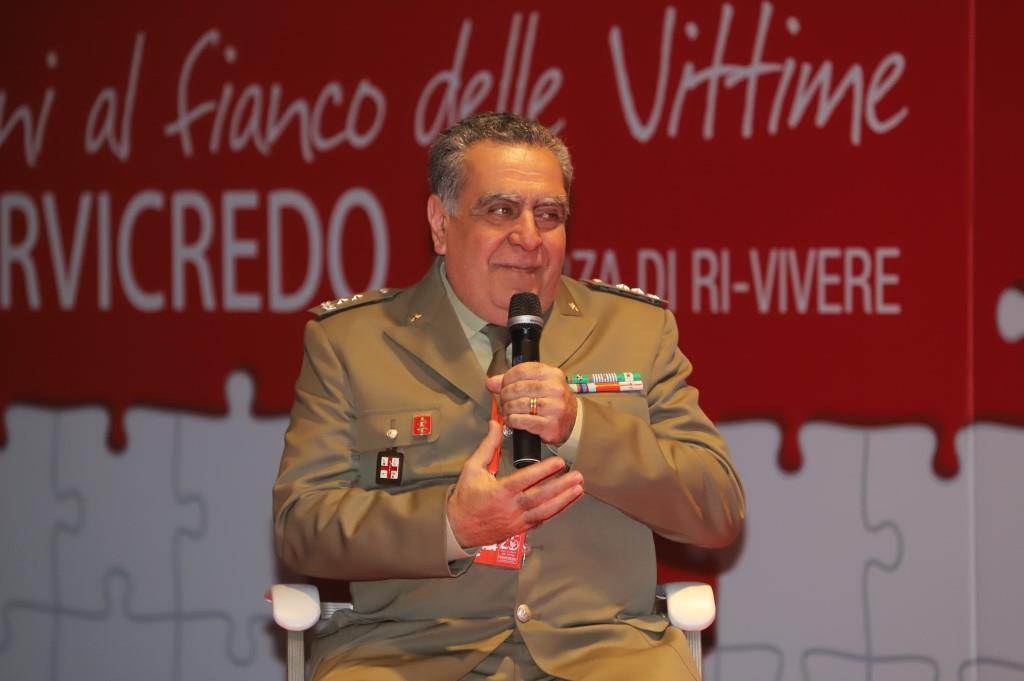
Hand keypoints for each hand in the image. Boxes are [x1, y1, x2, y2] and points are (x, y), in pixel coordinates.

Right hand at [447, 421, 583, 547]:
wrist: (458, 528)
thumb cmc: (465, 498)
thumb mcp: (472, 468)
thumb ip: (487, 446)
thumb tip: (495, 424)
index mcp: (500, 491)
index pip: (526, 478)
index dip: (545, 470)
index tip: (559, 462)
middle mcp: (511, 507)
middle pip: (541, 496)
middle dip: (561, 486)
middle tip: (577, 476)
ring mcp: (517, 521)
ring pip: (545, 511)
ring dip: (564, 500)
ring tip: (578, 490)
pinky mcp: (519, 529)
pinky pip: (541, 520)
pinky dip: (555, 511)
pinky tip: (566, 503)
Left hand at [486, 362, 577, 444]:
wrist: (572, 421)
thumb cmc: (552, 401)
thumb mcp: (538, 384)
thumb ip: (514, 381)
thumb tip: (491, 382)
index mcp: (552, 374)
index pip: (522, 370)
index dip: (507, 378)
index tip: (503, 385)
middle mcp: (555, 389)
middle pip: (518, 388)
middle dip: (505, 395)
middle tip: (503, 400)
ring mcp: (554, 407)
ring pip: (518, 404)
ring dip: (507, 409)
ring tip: (507, 411)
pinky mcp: (550, 424)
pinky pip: (522, 421)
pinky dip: (512, 421)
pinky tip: (512, 420)